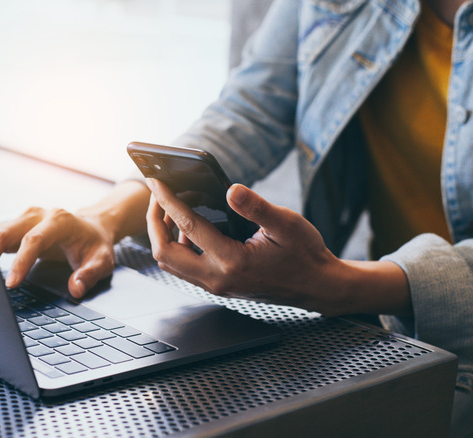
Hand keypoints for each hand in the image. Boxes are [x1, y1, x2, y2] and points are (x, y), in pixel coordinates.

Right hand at [0, 207, 115, 298]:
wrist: (92, 227)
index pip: (34, 240)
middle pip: (7, 231)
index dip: (21, 262)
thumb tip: (76, 288)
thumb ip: (90, 274)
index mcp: (59, 221)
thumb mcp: (102, 261)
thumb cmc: (94, 244)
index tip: (10, 284)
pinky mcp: (15, 227)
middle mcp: (38, 215)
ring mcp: (24, 219)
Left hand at [145, 179, 410, 315]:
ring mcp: (215, 285)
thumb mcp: (287, 224)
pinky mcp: (218, 286)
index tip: (156, 182)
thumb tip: (231, 189)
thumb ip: (258, 207)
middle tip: (158, 197)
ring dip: (162, 237)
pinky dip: (176, 247)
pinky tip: (187, 228)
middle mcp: (218, 278)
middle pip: (165, 253)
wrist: (317, 286)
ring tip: (169, 209)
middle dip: (154, 223)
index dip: (168, 202)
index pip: (188, 227)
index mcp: (233, 261)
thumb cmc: (305, 254)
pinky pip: (184, 268)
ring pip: (171, 264)